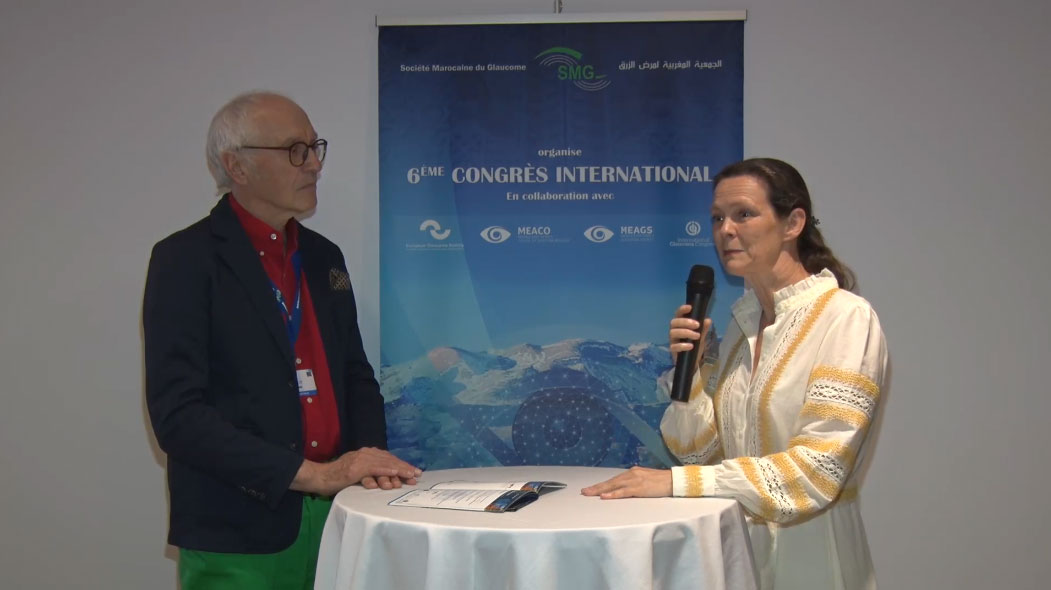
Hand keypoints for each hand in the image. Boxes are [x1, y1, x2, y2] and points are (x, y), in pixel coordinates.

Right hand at [292, 447, 420, 495]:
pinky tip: (394, 474)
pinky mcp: (356, 468)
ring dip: (398, 470)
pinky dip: (385, 471)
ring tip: (410, 476)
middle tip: (417, 475)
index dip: (402, 465)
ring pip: (384, 464)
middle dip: (404, 468)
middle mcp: (365, 453)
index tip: (414, 472)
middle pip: (389, 460)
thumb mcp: (357, 473)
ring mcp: (360, 459)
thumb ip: (370, 473)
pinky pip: (373, 469)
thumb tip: (388, 480)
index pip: (388, 459)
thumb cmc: (337, 478)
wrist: (320, 477)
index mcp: (366, 453)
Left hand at [580, 466, 671, 498]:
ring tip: (589, 494)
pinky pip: (623, 492)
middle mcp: (631, 474)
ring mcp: (634, 480)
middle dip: (596, 487)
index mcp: (632, 472)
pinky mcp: (639, 488)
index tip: (591, 489)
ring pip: (613, 486)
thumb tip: (626, 488)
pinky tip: (604, 497)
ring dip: (600, 490)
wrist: (674, 480)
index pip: (614, 480)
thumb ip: (636, 482)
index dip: (602, 485)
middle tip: (584, 492)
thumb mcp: (646, 480)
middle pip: (610, 482)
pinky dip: (613, 494)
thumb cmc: (662, 482)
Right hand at [669, 304, 710, 368]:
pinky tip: (691, 346)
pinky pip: (674, 346)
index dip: (682, 309)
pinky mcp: (672, 349)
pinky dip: (683, 345)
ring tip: (697, 336)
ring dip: (685, 333)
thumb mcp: (701, 336)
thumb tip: (708, 320)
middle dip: (685, 322)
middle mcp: (674, 330)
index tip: (689, 307)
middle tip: (697, 325)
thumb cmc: (695, 345)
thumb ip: (704, 329)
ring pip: (673, 333)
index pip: (678, 314)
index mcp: (680, 324)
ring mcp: (672, 340)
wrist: (693, 361)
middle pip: (674, 322)